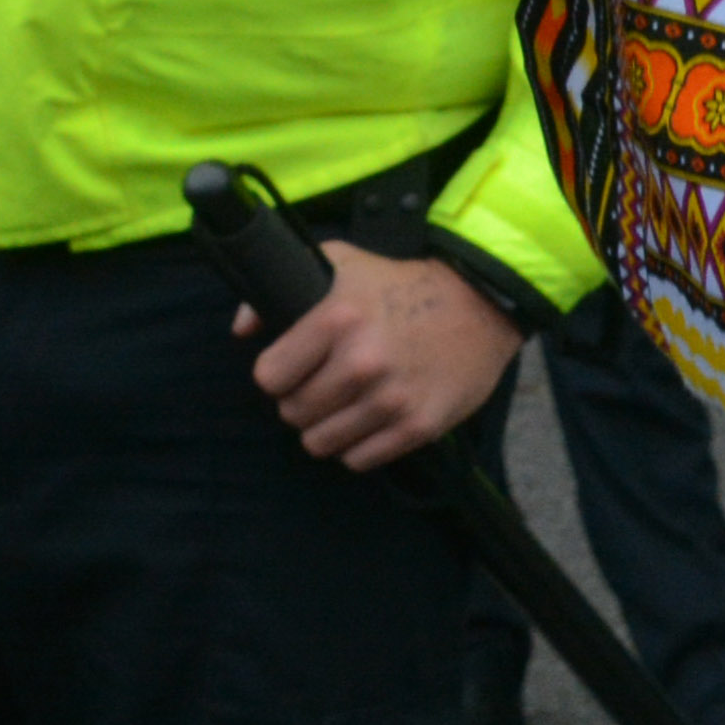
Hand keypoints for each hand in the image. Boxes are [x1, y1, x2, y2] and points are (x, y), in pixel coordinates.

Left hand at [243, 241, 522, 470]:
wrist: (481, 304)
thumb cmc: (402, 284)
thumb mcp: (340, 265)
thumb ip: (281, 287)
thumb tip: (243, 330)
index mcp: (337, 318)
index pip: (269, 377)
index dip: (277, 373)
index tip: (294, 367)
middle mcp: (362, 361)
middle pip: (292, 413)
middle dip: (301, 401)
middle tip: (323, 385)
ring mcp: (391, 398)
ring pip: (320, 443)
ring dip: (327, 427)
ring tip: (344, 405)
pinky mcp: (418, 426)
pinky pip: (358, 459)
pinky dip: (358, 445)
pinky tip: (370, 420)